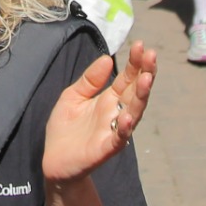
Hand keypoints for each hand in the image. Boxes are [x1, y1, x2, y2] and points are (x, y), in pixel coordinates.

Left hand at [41, 42, 157, 182]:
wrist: (54, 160)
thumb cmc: (65, 128)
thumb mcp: (73, 96)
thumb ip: (90, 79)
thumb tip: (108, 59)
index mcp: (110, 99)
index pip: (127, 77)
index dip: (135, 62)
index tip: (139, 45)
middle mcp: (117, 113)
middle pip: (135, 91)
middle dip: (145, 73)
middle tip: (150, 55)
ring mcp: (113, 130)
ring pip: (134, 112)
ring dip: (141, 96)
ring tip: (146, 78)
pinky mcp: (106, 148)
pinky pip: (119, 138)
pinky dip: (125, 128)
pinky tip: (128, 117)